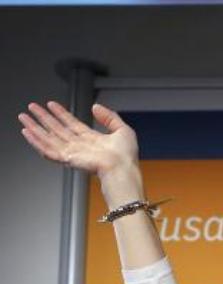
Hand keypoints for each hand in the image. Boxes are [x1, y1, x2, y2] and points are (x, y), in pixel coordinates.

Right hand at [19, 102, 137, 177]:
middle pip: (57, 129)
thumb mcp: (122, 129)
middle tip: (32, 107)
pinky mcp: (67, 159)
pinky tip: (27, 133)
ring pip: (49, 138)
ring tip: (24, 117)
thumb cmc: (125, 156)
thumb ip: (109, 117)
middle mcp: (81, 146)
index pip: (72, 124)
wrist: (122, 168)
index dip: (61, 114)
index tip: (52, 104)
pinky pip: (47, 150)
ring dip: (36, 127)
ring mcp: (73, 153)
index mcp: (93, 140)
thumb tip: (96, 107)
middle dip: (44, 118)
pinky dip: (36, 141)